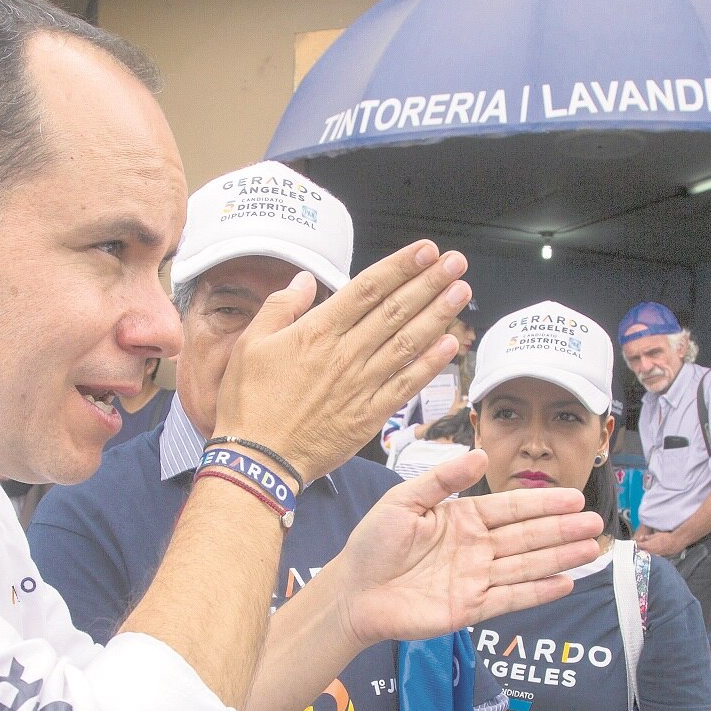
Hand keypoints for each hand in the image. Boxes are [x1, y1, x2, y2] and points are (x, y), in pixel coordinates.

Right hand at [214, 242, 470, 482]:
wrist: (258, 461)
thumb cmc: (250, 404)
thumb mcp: (250, 344)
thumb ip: (281, 307)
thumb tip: (304, 280)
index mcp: (317, 332)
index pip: (368, 289)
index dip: (401, 267)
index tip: (425, 250)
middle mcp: (345, 354)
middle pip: (396, 310)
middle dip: (429, 282)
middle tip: (456, 262)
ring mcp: (361, 385)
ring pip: (407, 343)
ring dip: (438, 315)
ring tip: (461, 292)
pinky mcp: (369, 415)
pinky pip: (406, 385)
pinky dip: (429, 365)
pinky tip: (449, 345)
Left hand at [327, 449, 601, 646]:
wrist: (353, 592)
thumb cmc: (373, 543)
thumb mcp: (404, 500)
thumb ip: (442, 479)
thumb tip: (480, 455)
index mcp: (463, 518)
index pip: (511, 508)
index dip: (543, 502)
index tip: (574, 497)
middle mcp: (476, 548)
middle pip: (527, 536)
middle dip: (562, 529)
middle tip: (596, 523)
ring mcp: (476, 579)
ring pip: (526, 566)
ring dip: (560, 557)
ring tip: (591, 549)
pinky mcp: (470, 608)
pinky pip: (510, 598)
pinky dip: (538, 592)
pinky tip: (565, 582)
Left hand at [633, 526, 685, 557]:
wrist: (675, 542)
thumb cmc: (666, 538)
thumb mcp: (655, 535)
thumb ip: (646, 537)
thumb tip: (642, 537)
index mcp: (647, 546)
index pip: (637, 547)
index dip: (633, 546)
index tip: (631, 545)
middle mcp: (650, 552)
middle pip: (639, 554)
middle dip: (636, 552)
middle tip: (634, 551)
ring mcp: (654, 556)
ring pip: (645, 557)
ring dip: (642, 556)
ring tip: (640, 554)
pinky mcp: (658, 558)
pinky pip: (651, 559)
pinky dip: (649, 558)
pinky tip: (648, 557)